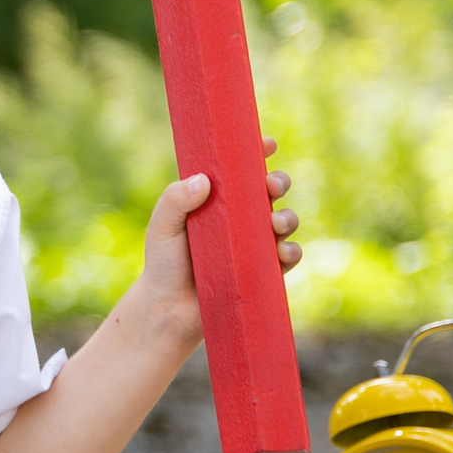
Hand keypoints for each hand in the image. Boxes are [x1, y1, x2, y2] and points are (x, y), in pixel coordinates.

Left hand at [131, 137, 301, 343]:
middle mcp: (240, 218)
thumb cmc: (163, 263)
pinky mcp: (264, 270)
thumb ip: (174, 201)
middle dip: (277, 182)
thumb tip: (204, 181)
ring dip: (287, 217)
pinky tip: (280, 252)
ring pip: (284, 220)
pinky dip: (290, 251)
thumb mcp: (162, 227)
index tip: (266, 144)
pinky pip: (288, 256)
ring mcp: (254, 243)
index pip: (241, 170)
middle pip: (270, 190)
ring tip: (273, 223)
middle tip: (270, 186)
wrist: (170, 309)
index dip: (256, 153)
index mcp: (217, 199)